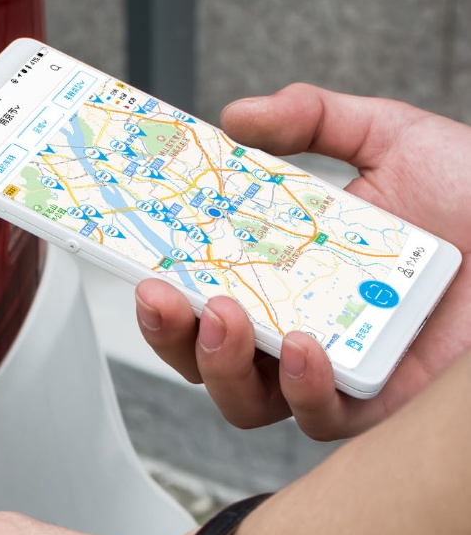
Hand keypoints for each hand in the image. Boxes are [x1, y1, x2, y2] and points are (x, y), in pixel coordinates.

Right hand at [136, 83, 470, 439]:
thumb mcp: (393, 140)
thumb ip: (315, 120)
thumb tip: (241, 115)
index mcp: (287, 278)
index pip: (205, 296)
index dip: (165, 292)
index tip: (141, 264)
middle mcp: (299, 331)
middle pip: (206, 360)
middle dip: (171, 336)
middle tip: (165, 296)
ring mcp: (332, 373)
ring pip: (246, 401)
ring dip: (220, 365)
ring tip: (224, 315)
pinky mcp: (375, 406)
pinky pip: (320, 419)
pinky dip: (303, 388)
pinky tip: (306, 347)